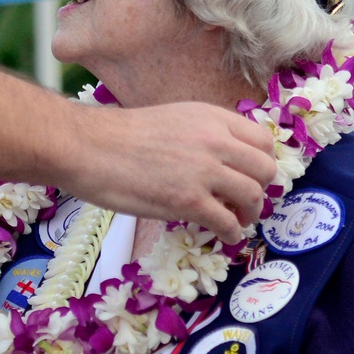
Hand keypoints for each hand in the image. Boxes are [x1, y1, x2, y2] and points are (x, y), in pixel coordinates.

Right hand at [72, 101, 274, 244]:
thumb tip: (221, 161)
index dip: (260, 162)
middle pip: (264, 169)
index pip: (262, 140)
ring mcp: (204, 172)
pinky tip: (224, 235)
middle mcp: (215, 141)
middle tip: (245, 201)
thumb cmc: (118, 135)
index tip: (250, 175)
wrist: (88, 147)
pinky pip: (228, 222)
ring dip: (250, 213)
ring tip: (238, 221)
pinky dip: (232, 233)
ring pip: (253, 196)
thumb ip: (202, 134)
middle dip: (261, 189)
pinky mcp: (189, 202)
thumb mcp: (172, 119)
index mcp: (211, 117)